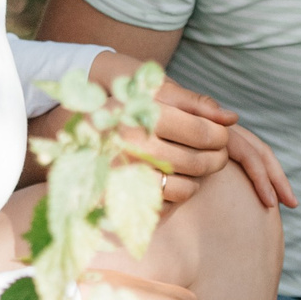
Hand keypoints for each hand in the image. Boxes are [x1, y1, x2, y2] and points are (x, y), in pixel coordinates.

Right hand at [87, 53, 234, 198]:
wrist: (68, 141)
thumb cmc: (121, 112)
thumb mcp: (148, 96)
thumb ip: (192, 103)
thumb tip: (231, 117)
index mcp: (138, 113)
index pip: (199, 129)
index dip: (218, 134)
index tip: (221, 135)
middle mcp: (128, 144)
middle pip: (196, 160)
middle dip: (215, 158)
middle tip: (216, 155)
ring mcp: (124, 175)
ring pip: (187, 184)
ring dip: (199, 177)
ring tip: (197, 166)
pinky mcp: (121, 198)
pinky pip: (169, 203)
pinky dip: (181, 193)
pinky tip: (176, 181)